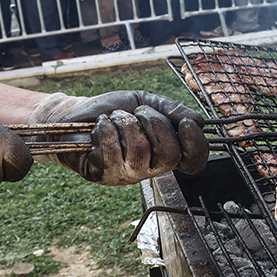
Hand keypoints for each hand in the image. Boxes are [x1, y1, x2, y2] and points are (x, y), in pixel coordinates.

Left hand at [28, 91, 206, 184]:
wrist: (77, 113)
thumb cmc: (114, 110)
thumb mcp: (147, 102)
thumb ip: (172, 110)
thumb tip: (199, 121)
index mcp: (165, 151)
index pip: (193, 161)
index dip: (196, 146)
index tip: (187, 123)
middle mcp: (149, 167)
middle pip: (169, 155)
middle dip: (154, 124)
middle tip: (138, 113)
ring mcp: (126, 174)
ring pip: (139, 152)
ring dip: (125, 123)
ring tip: (114, 118)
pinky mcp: (102, 174)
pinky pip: (111, 153)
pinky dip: (105, 130)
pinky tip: (100, 127)